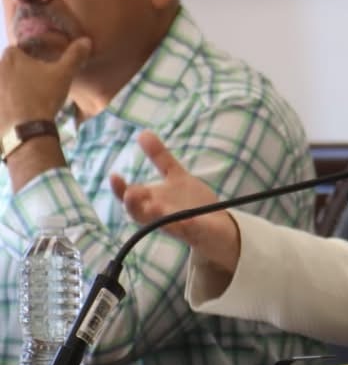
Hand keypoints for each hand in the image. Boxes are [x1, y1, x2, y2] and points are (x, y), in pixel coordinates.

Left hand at [0, 38, 89, 129]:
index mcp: (12, 57)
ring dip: (15, 83)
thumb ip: (74, 55)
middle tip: (39, 78)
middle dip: (22, 68)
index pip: (16, 48)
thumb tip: (86, 40)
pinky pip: (3, 96)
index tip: (41, 62)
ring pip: (6, 80)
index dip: (28, 53)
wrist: (27, 127)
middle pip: (10, 64)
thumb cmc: (44, 95)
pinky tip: (23, 107)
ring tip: (32, 93)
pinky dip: (10, 98)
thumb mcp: (64, 74)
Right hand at [111, 130, 240, 272]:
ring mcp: (178, 225)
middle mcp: (160, 216)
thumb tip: (143, 133)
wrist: (216, 227)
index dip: (120, 189)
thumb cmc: (188, 202)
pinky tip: (189, 219)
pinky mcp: (198, 231)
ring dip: (158, 216)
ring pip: (163, 223)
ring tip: (155, 207)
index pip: (130, 198)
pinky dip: (189, 224)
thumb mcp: (175, 176)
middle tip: (131, 193)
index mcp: (152, 203)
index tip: (114, 176)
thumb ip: (160, 158)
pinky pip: (192, 229)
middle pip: (141, 214)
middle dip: (134, 204)